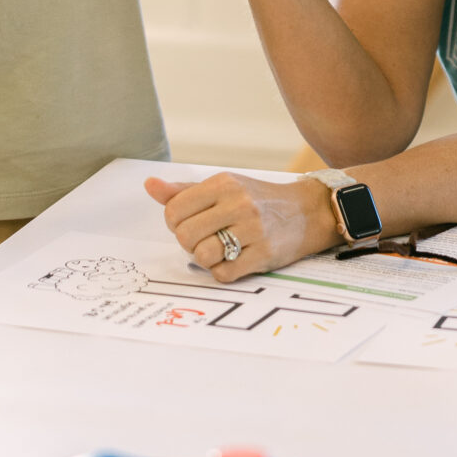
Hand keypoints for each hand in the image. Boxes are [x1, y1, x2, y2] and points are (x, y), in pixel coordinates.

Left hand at [143, 170, 334, 279]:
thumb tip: (149, 185)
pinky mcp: (264, 254)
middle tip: (204, 239)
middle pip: (185, 236)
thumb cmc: (257, 199)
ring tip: (218, 250)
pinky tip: (234, 260)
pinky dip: (222, 271)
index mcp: (223, 183)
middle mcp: (238, 203)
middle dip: (189, 243)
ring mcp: (253, 230)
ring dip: (205, 259)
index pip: (174, 210)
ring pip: (202, 256)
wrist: (307, 212)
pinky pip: (224, 273)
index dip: (174, 223)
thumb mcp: (223, 186)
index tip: (189, 223)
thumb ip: (184, 191)